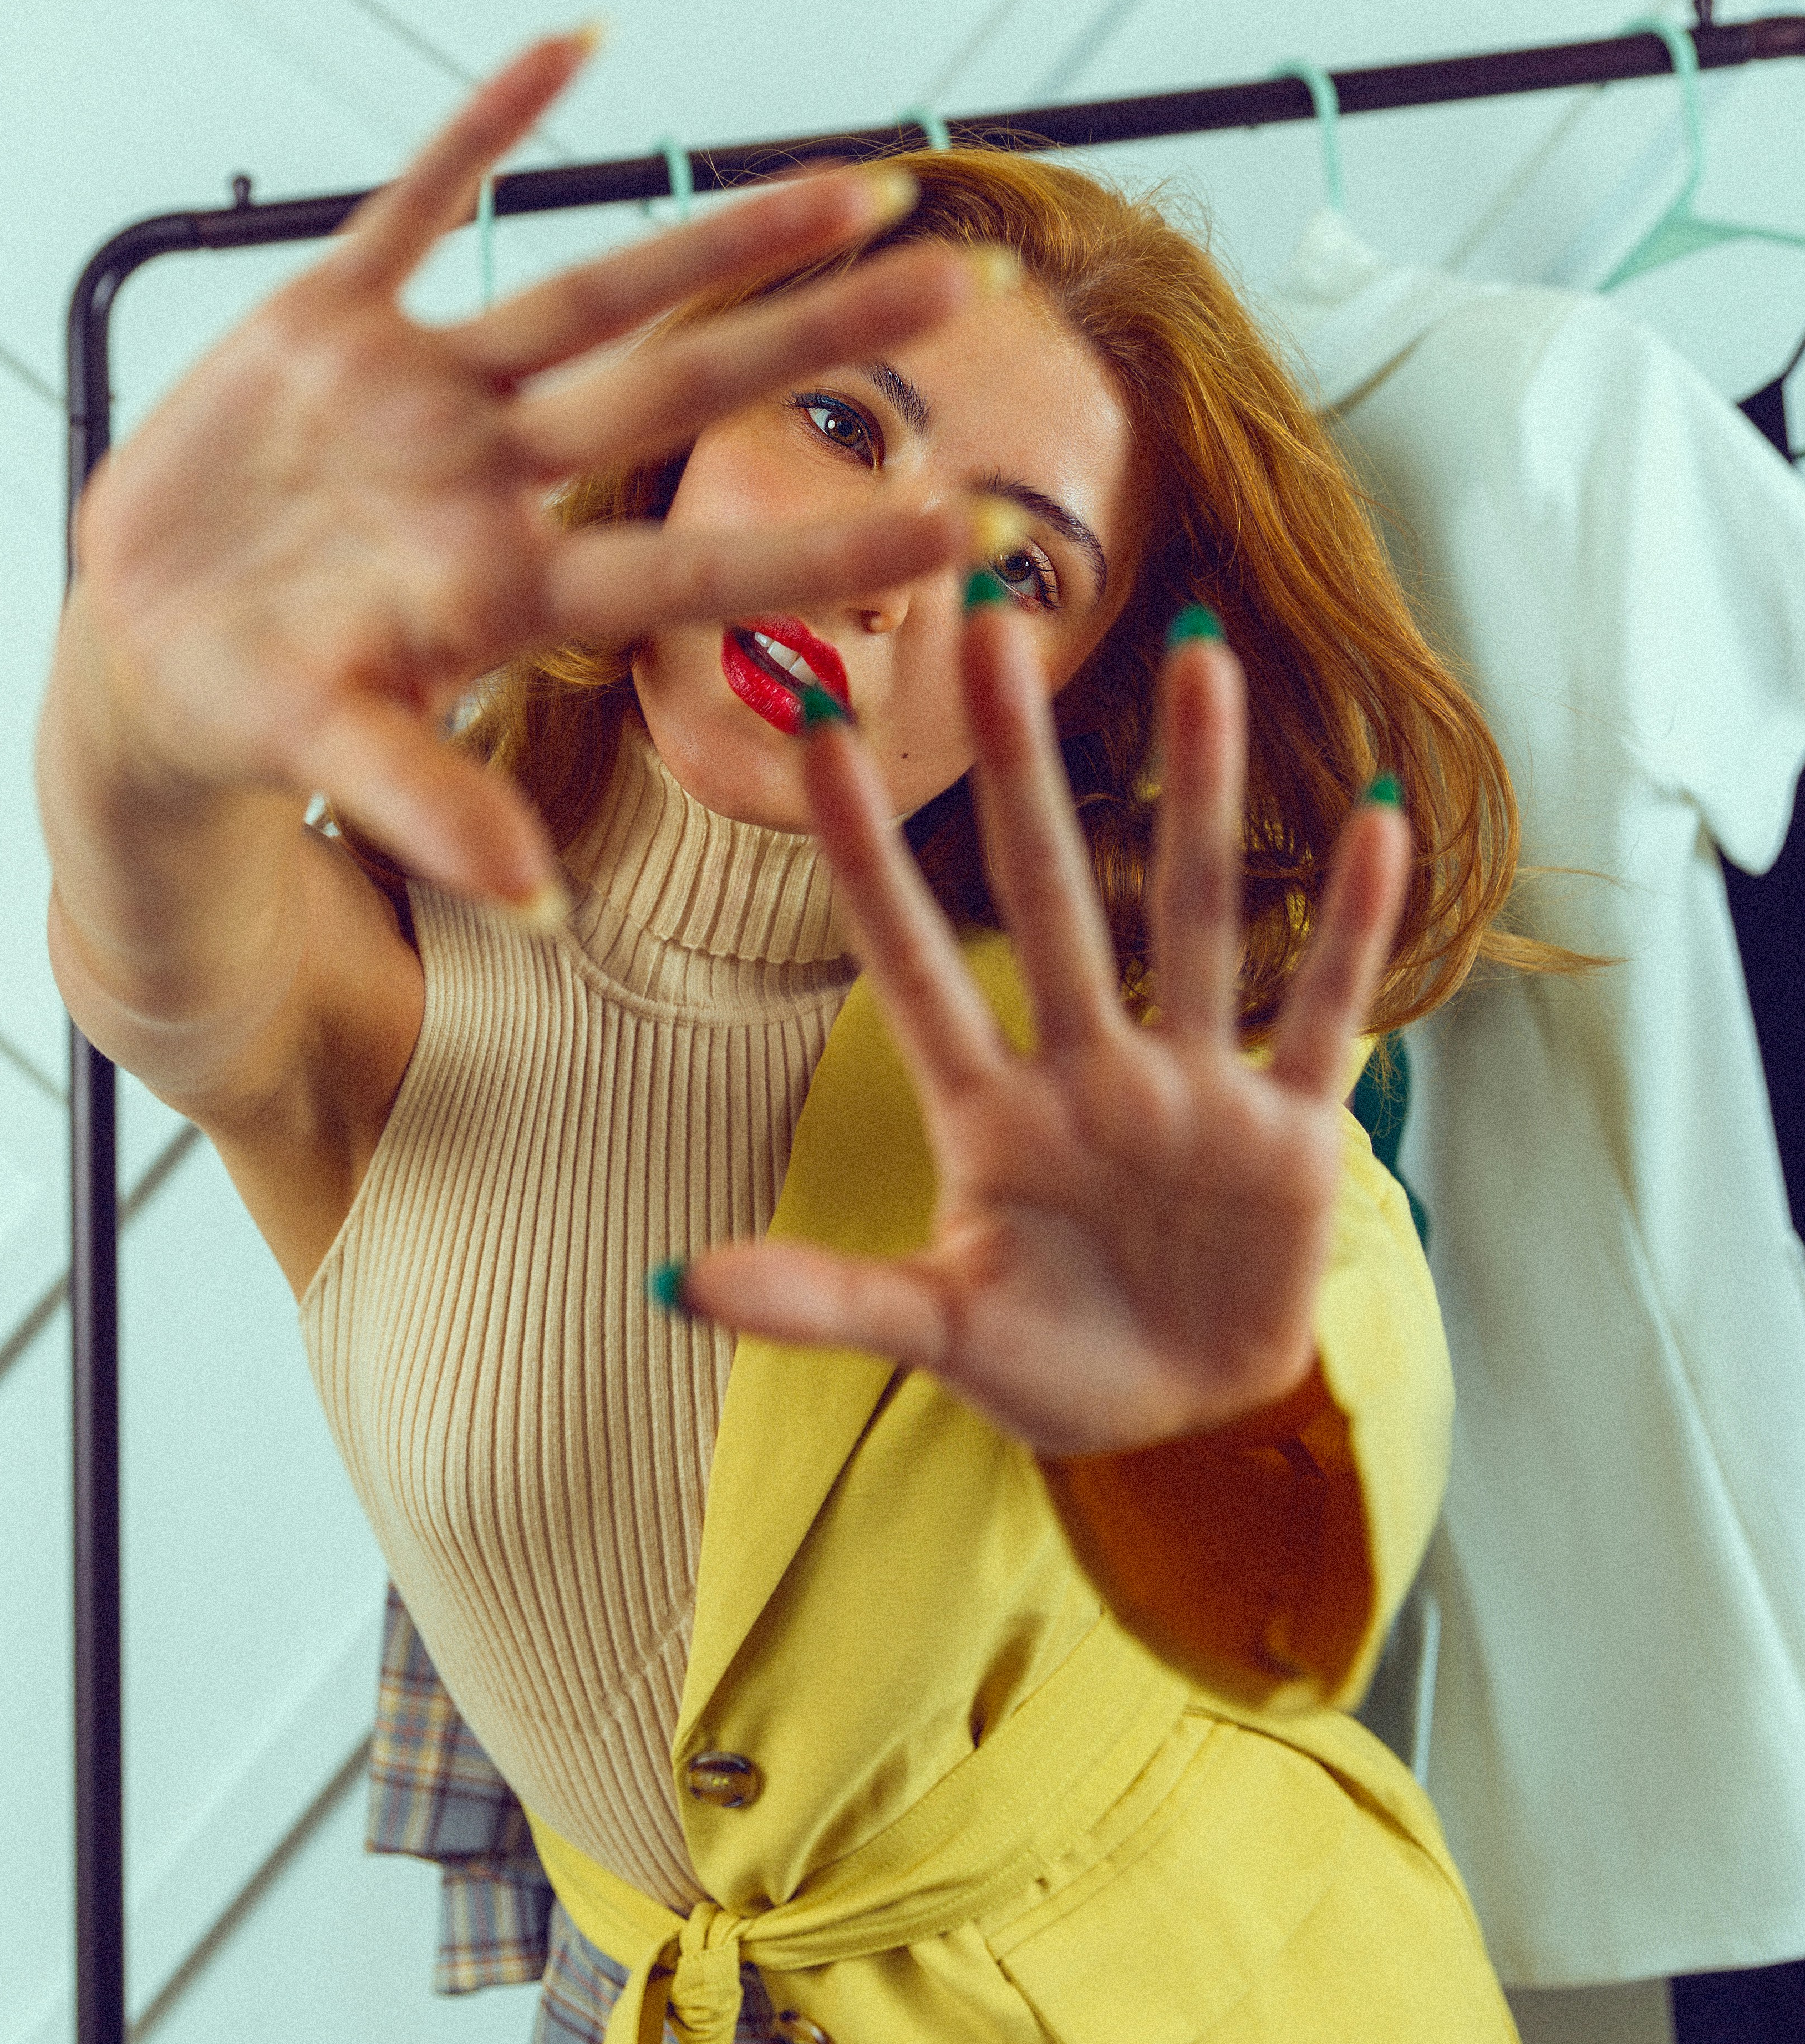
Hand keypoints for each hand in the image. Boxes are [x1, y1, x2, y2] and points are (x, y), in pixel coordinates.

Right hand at [72, 32, 992, 908]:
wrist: (148, 647)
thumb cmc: (253, 713)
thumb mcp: (331, 759)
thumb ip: (429, 805)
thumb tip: (534, 901)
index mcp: (508, 588)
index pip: (697, 564)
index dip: (832, 548)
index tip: (973, 531)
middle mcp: (496, 476)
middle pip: (687, 392)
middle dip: (825, 336)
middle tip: (971, 279)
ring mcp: (426, 393)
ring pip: (598, 289)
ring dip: (722, 236)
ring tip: (852, 184)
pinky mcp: (335, 325)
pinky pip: (420, 201)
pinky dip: (488, 128)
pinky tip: (578, 47)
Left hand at [683, 602, 1410, 1455]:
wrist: (1185, 1421)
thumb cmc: (1050, 1363)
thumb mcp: (939, 1334)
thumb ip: (823, 1301)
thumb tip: (668, 1289)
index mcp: (990, 1111)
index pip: (912, 960)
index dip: (867, 855)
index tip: (820, 736)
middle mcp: (1089, 1070)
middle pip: (1049, 891)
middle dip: (1022, 763)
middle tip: (995, 622)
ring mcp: (1194, 1089)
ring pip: (1197, 915)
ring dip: (1203, 791)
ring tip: (1202, 661)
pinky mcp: (1292, 1133)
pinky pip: (1328, 1012)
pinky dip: (1355, 926)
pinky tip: (1375, 817)